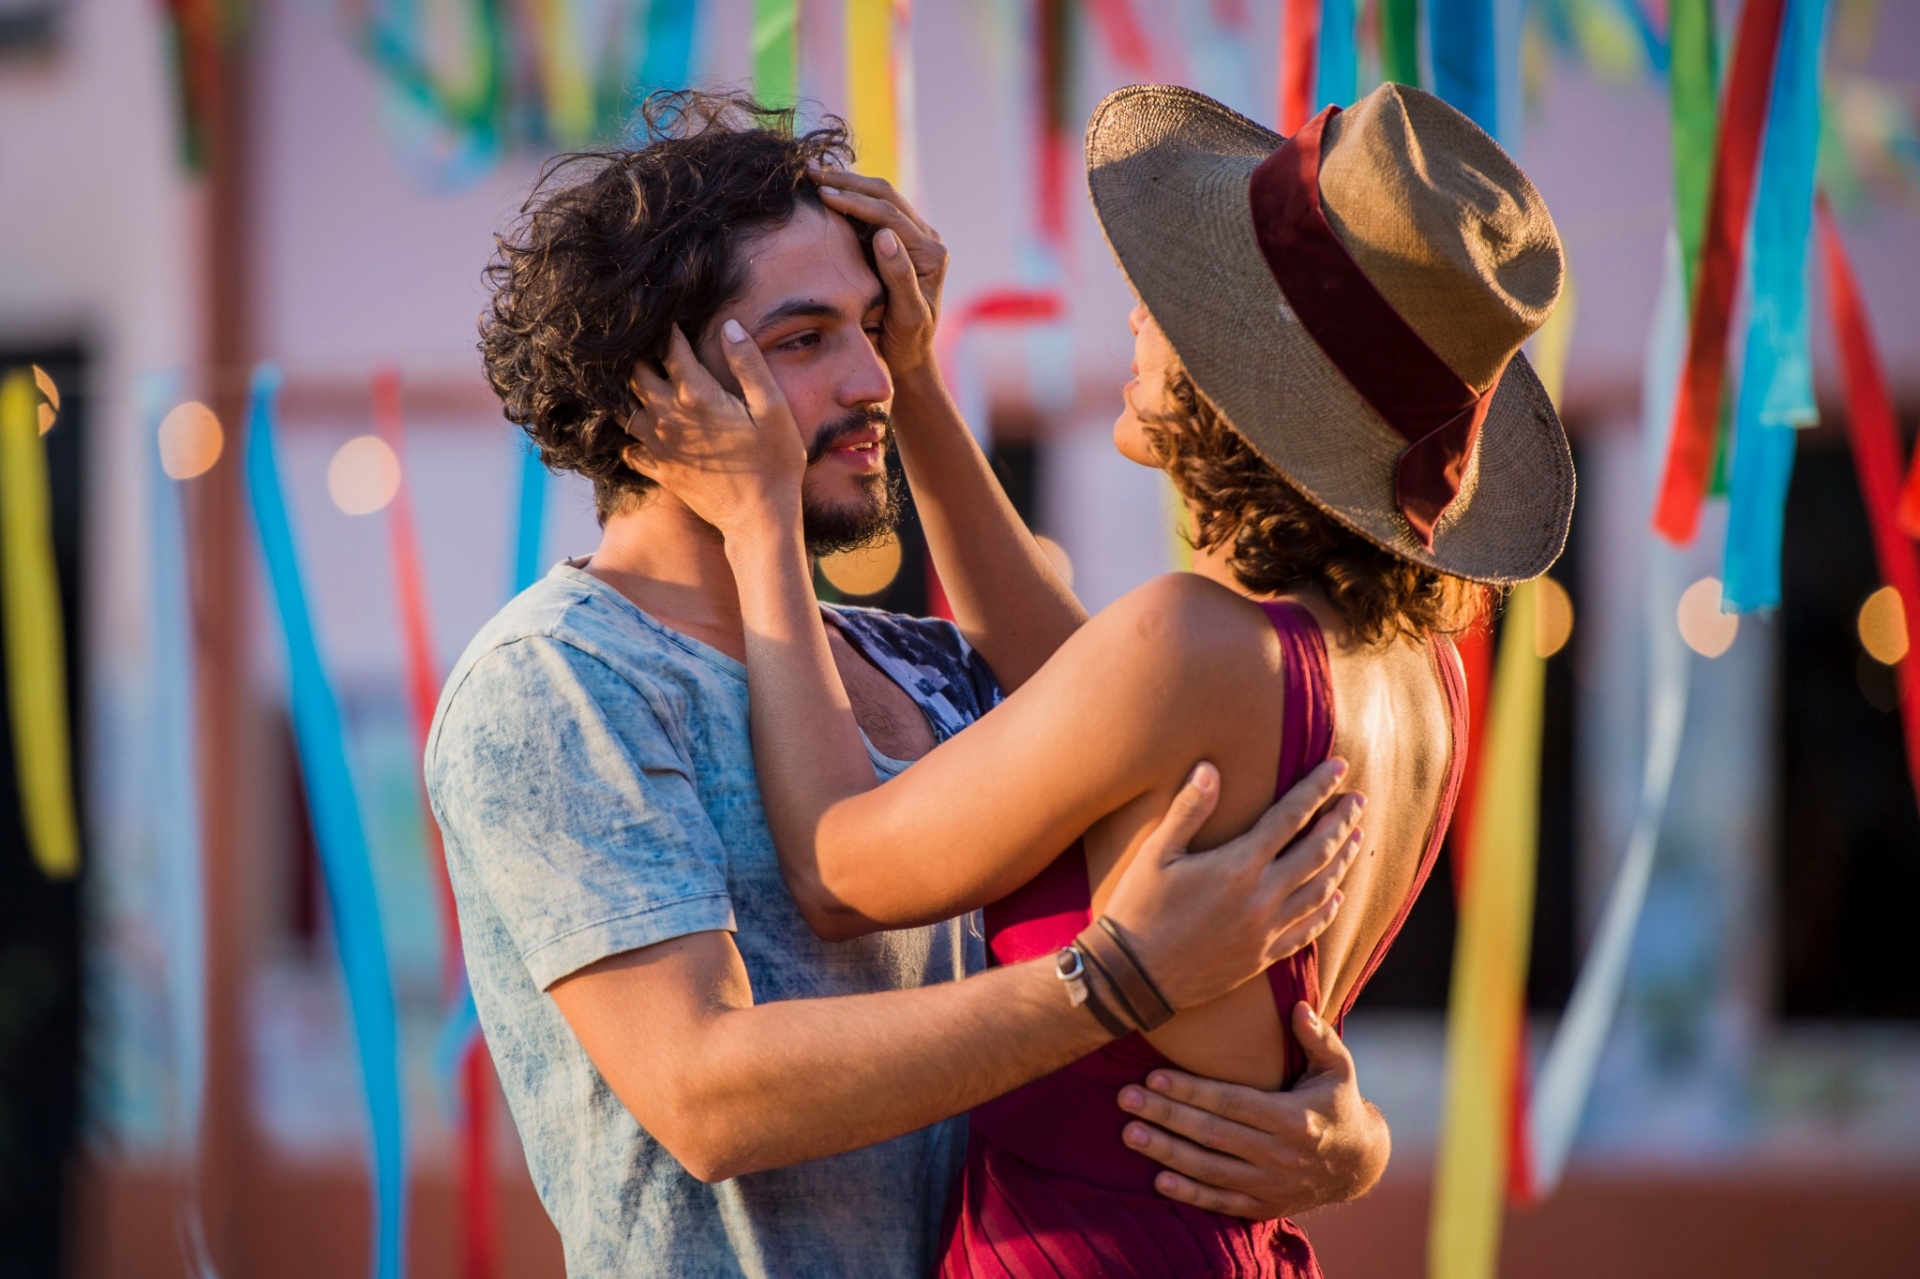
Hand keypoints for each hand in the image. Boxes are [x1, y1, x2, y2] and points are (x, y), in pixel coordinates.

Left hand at [626, 323, 806, 540]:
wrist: (759, 520)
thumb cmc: (775, 462)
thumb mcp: (773, 408)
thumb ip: (748, 364)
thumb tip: (728, 326)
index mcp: (697, 395)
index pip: (671, 348)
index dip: (670, 329)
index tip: (672, 318)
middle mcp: (669, 417)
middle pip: (635, 373)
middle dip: (640, 354)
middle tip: (650, 345)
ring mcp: (659, 446)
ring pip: (623, 408)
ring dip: (627, 391)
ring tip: (638, 379)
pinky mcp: (658, 469)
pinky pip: (626, 445)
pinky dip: (625, 431)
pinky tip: (637, 423)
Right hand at [808, 166, 946, 375]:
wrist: (911, 356)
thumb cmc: (906, 342)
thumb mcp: (906, 315)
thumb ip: (899, 276)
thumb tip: (884, 236)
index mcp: (931, 255)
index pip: (889, 216)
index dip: (855, 202)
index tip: (823, 194)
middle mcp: (928, 240)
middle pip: (887, 197)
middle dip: (849, 182)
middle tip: (811, 172)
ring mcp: (915, 238)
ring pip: (882, 197)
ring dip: (849, 184)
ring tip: (814, 175)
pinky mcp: (901, 241)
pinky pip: (877, 209)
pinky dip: (852, 197)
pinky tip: (826, 190)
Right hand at [1102, 759, 1362, 1012]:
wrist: (1134, 978)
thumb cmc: (1138, 909)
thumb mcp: (1156, 853)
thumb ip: (1188, 809)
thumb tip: (1210, 767)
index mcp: (1238, 866)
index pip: (1291, 816)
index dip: (1317, 788)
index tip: (1339, 766)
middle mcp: (1261, 897)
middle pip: (1318, 852)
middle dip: (1342, 822)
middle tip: (1359, 801)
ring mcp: (1266, 930)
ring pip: (1322, 890)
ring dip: (1343, 861)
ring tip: (1357, 839)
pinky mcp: (1263, 956)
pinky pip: (1308, 930)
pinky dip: (1328, 910)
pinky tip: (1337, 897)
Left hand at [1117, 1003, 1389, 1218]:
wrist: (1359, 1165)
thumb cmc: (1338, 1104)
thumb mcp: (1339, 1068)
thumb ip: (1317, 1038)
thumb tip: (1298, 1006)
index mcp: (1294, 1118)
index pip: (1232, 1102)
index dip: (1192, 1091)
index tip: (1154, 1077)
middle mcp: (1281, 1155)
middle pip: (1212, 1134)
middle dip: (1166, 1115)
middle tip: (1125, 1099)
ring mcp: (1272, 1185)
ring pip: (1209, 1169)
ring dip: (1166, 1152)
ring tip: (1130, 1133)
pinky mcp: (1265, 1206)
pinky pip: (1222, 1201)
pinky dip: (1190, 1194)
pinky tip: (1158, 1179)